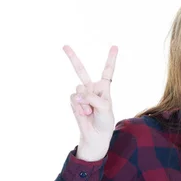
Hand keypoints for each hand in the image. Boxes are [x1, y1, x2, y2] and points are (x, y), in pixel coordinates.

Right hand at [63, 45, 117, 160]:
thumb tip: (77, 95)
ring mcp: (81, 94)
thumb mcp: (105, 108)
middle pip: (81, 70)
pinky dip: (79, 106)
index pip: (107, 71)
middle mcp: (91, 88)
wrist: (96, 135)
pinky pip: (74, 98)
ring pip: (79, 88)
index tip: (115, 46)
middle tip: (65, 46)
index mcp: (104, 87)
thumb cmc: (104, 121)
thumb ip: (92, 98)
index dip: (111, 59)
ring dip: (85, 102)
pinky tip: (84, 113)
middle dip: (72, 57)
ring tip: (90, 112)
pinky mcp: (74, 101)